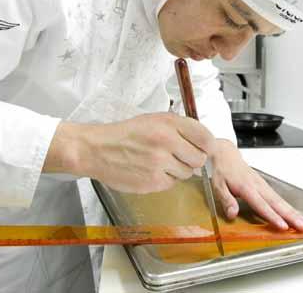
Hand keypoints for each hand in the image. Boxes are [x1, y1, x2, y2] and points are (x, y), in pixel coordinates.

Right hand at [46, 113, 215, 193]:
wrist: (96, 149)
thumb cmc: (125, 134)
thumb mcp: (153, 120)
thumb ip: (179, 128)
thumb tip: (204, 141)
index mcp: (169, 123)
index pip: (206, 137)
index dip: (206, 146)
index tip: (203, 148)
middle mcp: (167, 141)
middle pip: (199, 159)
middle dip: (192, 159)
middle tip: (177, 156)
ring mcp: (160, 163)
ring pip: (187, 173)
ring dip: (177, 170)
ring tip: (158, 162)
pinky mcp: (153, 181)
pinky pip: (172, 183)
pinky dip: (165, 179)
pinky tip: (150, 171)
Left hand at [211, 139, 302, 230]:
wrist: (226, 155)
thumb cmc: (222, 171)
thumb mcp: (217, 186)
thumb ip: (226, 200)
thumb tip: (232, 214)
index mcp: (246, 187)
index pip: (261, 205)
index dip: (273, 216)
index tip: (283, 226)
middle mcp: (258, 186)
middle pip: (276, 203)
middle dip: (290, 215)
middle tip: (301, 226)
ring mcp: (263, 185)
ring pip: (280, 200)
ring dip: (293, 212)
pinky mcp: (265, 186)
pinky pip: (278, 198)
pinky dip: (288, 207)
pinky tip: (295, 215)